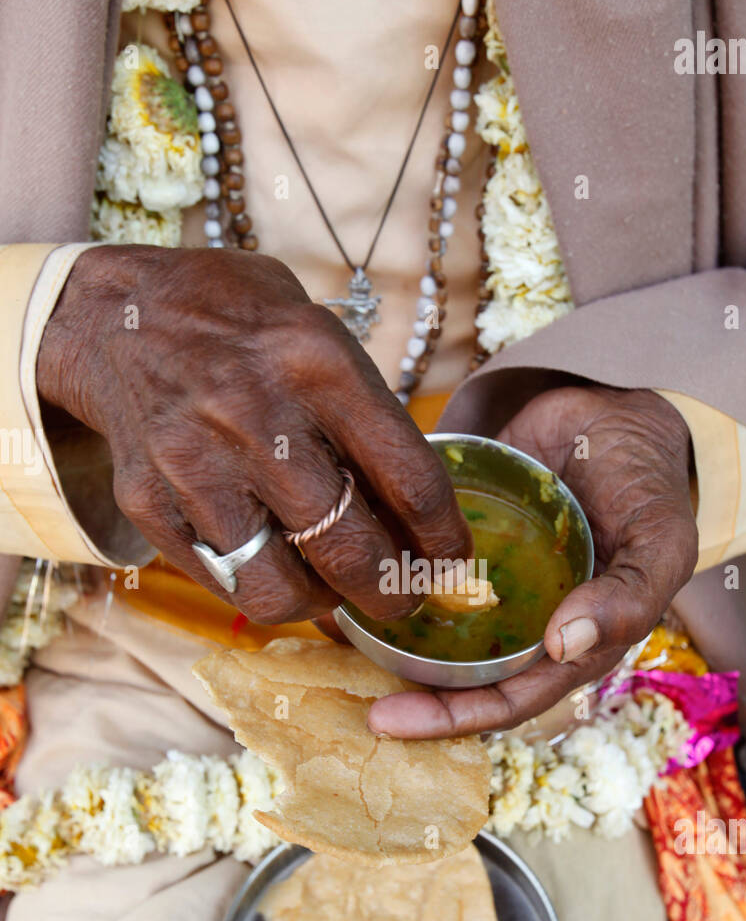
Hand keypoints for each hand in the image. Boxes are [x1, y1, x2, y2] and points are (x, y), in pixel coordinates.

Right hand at [36, 246, 470, 622]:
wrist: (115, 315)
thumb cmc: (237, 324)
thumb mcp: (318, 335)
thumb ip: (365, 414)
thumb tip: (417, 515)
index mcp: (317, 363)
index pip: (410, 478)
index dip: (443, 539)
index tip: (453, 563)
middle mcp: (257, 417)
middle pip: (348, 548)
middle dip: (391, 593)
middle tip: (401, 600)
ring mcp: (196, 464)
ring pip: (280, 587)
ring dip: (322, 605)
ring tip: (333, 593)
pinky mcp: (150, 502)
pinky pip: (223, 583)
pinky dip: (261, 593)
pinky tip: (277, 574)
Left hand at [368, 384, 697, 737]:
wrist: (621, 408)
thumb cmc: (649, 485)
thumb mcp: (659, 543)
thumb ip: (628, 598)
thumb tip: (564, 646)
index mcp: (574, 644)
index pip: (509, 699)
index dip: (453, 717)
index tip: (391, 719)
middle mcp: (527, 625)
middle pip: (464, 680)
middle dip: (414, 698)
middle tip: (358, 703)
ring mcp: (494, 585)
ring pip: (438, 634)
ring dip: (394, 649)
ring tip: (341, 652)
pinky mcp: (466, 541)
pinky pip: (424, 571)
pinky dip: (390, 583)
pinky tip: (348, 584)